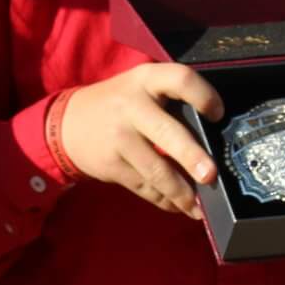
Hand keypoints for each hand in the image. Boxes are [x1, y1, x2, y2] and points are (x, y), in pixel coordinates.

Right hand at [60, 64, 222, 218]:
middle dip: (191, 157)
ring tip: (199, 206)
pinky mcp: (111, 165)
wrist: (67, 123)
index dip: (203, 96)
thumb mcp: (141, 88)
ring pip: (157, 171)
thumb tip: (215, 142)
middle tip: (211, 177)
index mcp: (147, 80)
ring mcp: (119, 138)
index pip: (180, 79)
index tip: (218, 115)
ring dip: (182, 192)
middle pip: (168, 133)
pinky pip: (145, 187)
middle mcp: (132, 106)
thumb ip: (172, 103)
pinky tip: (178, 205)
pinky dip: (165, 200)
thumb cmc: (120, 104)